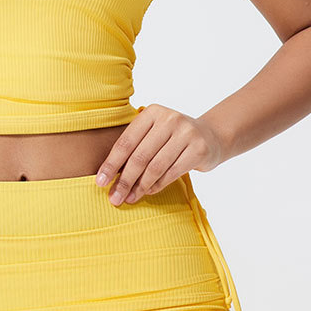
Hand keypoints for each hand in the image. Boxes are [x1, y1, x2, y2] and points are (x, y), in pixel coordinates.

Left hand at [95, 105, 224, 204]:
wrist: (210, 136)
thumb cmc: (173, 138)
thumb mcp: (154, 133)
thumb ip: (135, 147)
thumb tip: (109, 175)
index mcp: (152, 112)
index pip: (127, 141)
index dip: (112, 163)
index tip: (100, 182)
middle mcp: (169, 119)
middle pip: (140, 156)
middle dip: (124, 180)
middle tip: (114, 198)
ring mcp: (185, 133)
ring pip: (155, 167)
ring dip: (140, 187)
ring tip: (129, 198)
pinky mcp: (198, 149)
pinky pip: (171, 173)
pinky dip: (157, 186)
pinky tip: (147, 192)